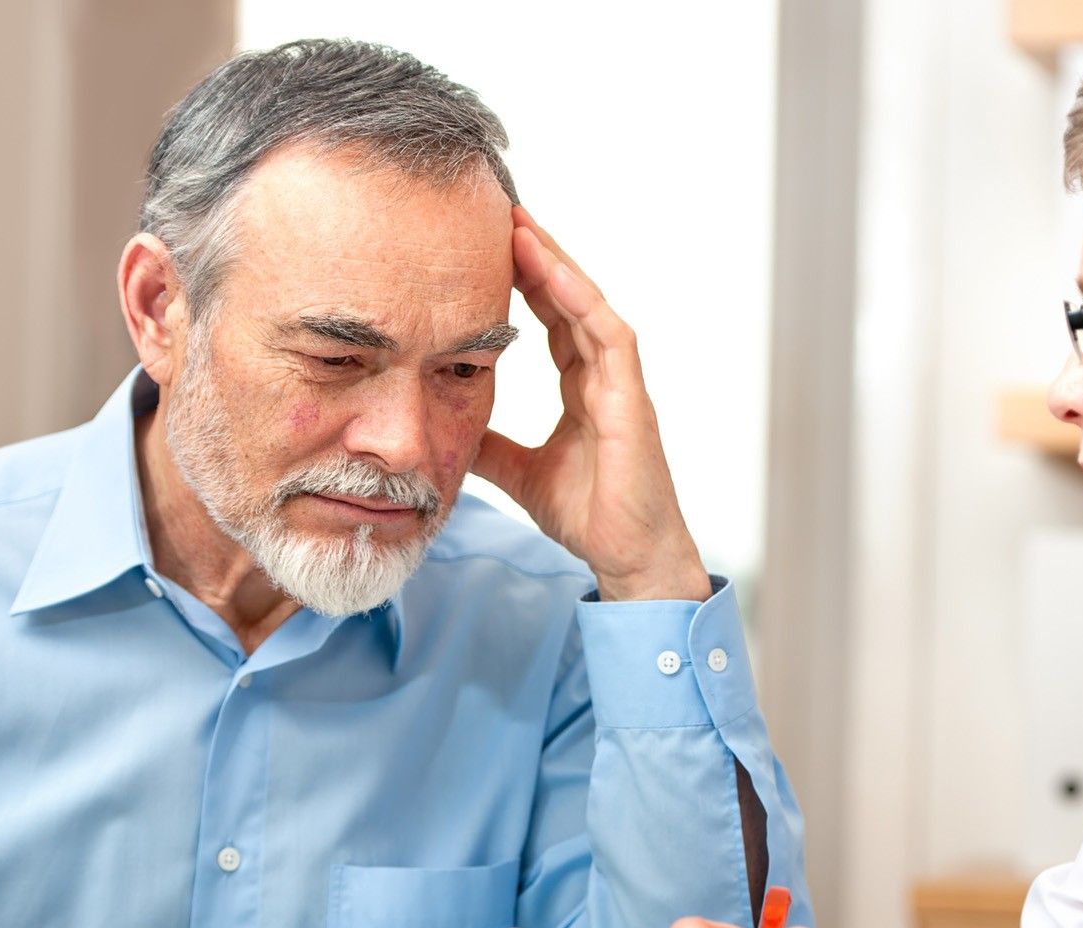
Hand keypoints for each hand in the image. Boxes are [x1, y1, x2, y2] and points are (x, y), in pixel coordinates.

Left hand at [473, 205, 710, 602]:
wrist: (630, 559)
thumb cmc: (593, 519)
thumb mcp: (522, 474)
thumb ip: (493, 447)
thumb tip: (449, 429)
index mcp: (584, 390)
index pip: (553, 319)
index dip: (524, 281)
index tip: (486, 248)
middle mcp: (606, 379)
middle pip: (571, 300)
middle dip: (539, 256)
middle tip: (500, 212)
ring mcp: (622, 386)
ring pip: (590, 307)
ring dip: (558, 266)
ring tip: (522, 228)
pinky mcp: (632, 402)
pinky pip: (611, 338)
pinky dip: (584, 303)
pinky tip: (556, 274)